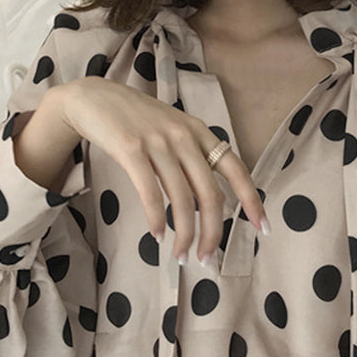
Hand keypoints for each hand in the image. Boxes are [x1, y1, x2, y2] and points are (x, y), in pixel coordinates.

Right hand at [59, 78, 267, 263]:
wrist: (94, 97)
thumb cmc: (136, 121)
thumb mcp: (174, 130)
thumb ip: (193, 158)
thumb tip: (209, 203)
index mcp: (200, 133)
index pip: (236, 170)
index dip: (252, 201)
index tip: (263, 229)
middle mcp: (184, 136)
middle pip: (210, 195)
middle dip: (212, 233)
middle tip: (206, 259)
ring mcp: (158, 141)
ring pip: (182, 200)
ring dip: (184, 235)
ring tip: (181, 256)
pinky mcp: (131, 148)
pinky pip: (151, 194)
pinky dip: (157, 220)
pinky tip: (157, 236)